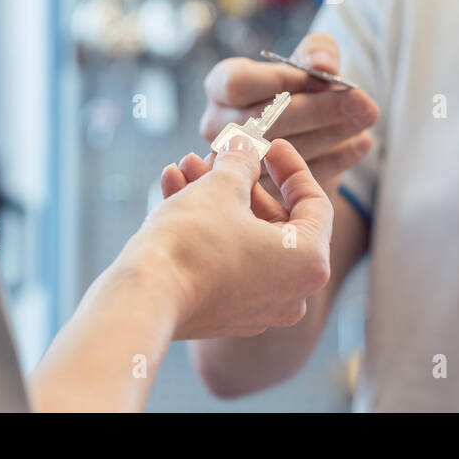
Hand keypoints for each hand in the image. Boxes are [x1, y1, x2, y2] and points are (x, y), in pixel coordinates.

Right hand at [125, 136, 332, 339]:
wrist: (143, 299)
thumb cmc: (193, 242)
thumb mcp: (223, 186)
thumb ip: (241, 162)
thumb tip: (245, 147)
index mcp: (308, 262)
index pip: (314, 204)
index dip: (291, 167)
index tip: (270, 145)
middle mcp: (292, 293)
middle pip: (274, 220)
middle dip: (241, 181)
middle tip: (217, 153)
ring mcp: (257, 309)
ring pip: (243, 237)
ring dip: (215, 197)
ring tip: (185, 166)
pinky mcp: (223, 314)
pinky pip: (225, 260)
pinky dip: (205, 227)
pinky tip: (173, 189)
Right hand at [200, 32, 377, 193]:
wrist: (309, 124)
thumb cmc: (304, 84)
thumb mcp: (312, 56)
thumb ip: (318, 51)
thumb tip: (323, 67)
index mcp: (222, 86)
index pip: (238, 84)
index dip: (281, 80)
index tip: (323, 77)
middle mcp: (220, 126)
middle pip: (263, 120)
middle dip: (319, 110)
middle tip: (363, 102)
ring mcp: (237, 163)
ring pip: (282, 151)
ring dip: (332, 134)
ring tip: (367, 118)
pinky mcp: (262, 190)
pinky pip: (297, 178)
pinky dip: (336, 159)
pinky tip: (362, 143)